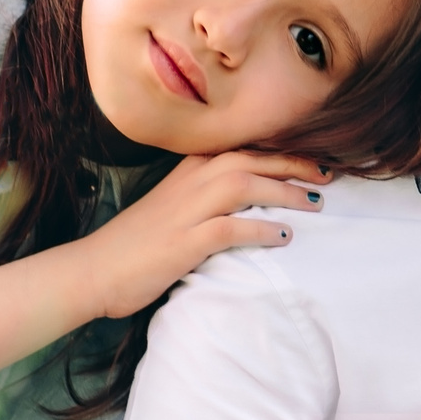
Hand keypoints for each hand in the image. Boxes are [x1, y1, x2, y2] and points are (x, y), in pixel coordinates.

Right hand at [74, 151, 327, 320]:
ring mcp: (185, 212)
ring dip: (285, 192)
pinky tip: (284, 237)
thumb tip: (243, 202)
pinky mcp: (184, 243)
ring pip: (245, 185)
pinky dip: (261, 229)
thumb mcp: (170, 209)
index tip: (311, 159)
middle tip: (328, 176)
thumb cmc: (134, 245)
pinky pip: (231, 228)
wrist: (93, 270)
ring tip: (315, 204)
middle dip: (293, 164)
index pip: (240, 150)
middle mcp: (188, 183)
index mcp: (185, 172)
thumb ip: (202, 197)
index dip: (279, 152)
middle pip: (249, 160)